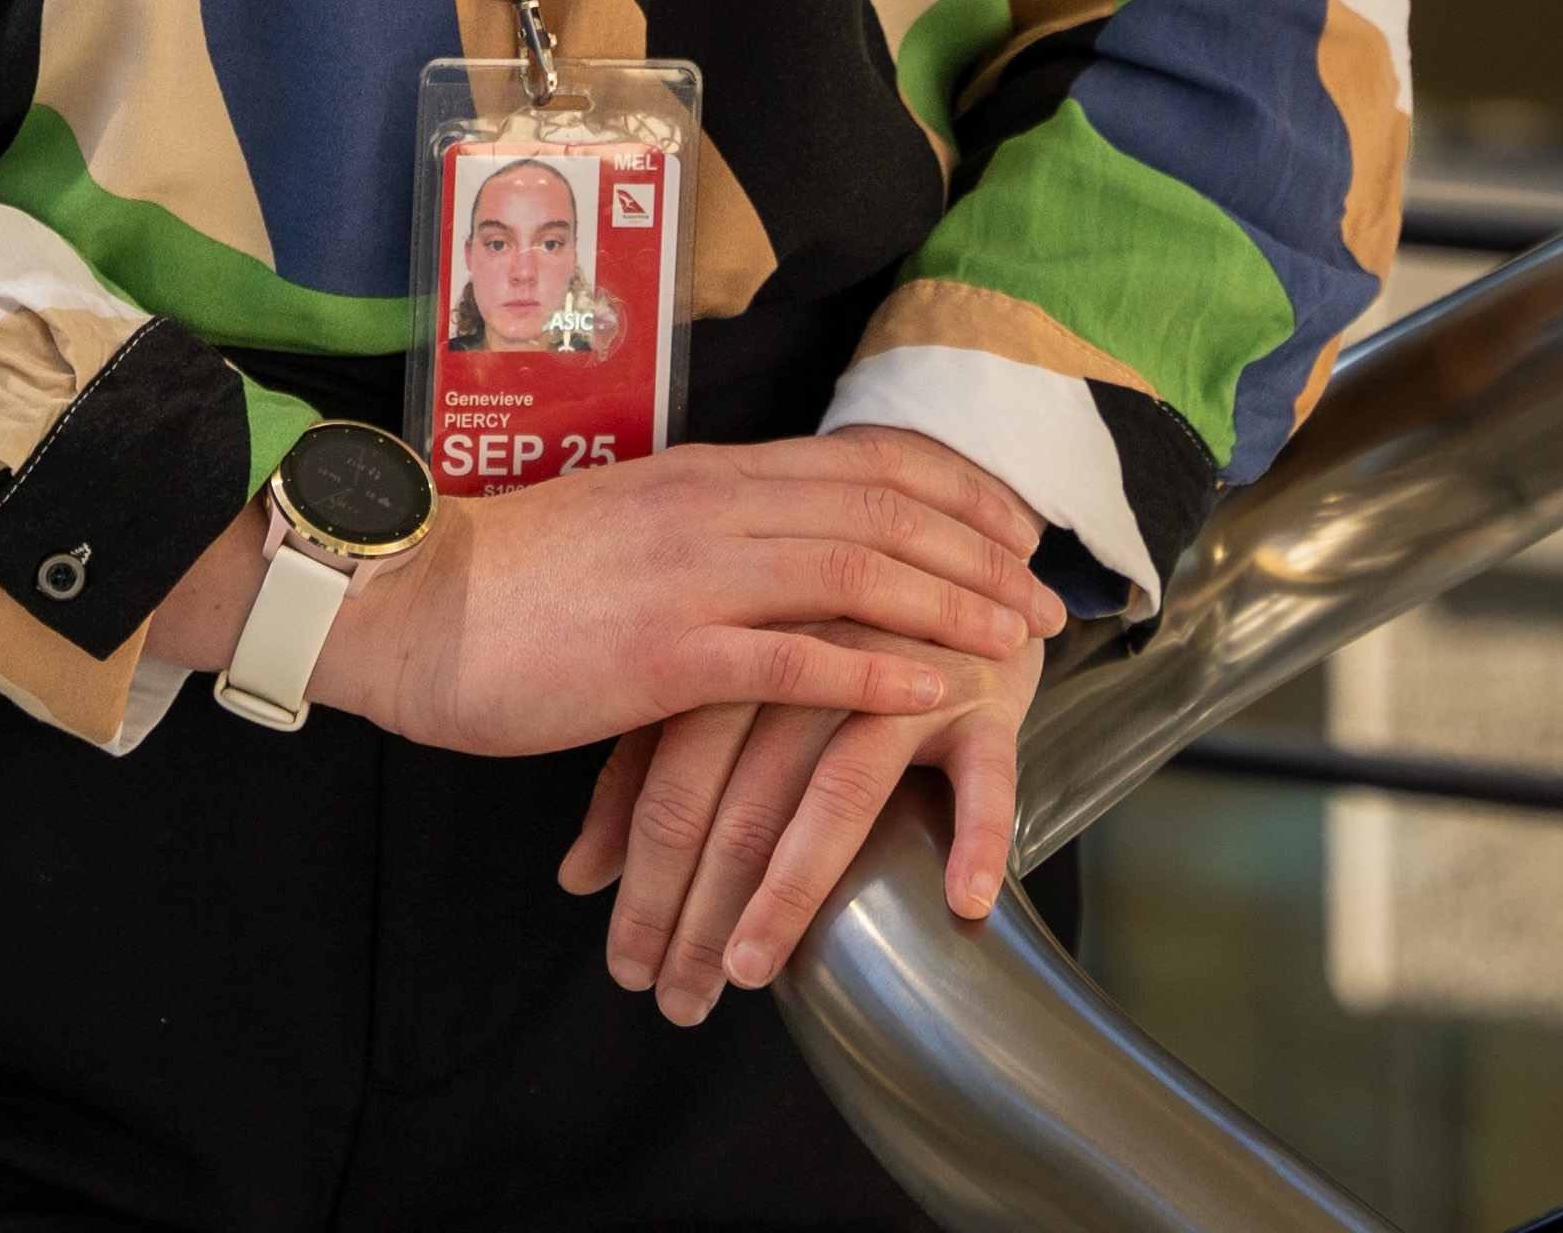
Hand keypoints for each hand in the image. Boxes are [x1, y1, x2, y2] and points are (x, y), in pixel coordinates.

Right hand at [153, 433, 1058, 758]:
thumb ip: (710, 526)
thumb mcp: (630, 522)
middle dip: (982, 552)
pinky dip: (874, 673)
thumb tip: (781, 540)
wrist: (411, 605)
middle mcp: (714, 508)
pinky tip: (930, 694)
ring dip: (952, 606)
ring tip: (1017, 642)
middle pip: (885, 510)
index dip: (958, 489)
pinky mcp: (664, 657)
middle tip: (1048, 596)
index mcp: (708, 472)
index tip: (1017, 522)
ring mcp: (692, 578)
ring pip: (858, 573)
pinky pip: (793, 659)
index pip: (866, 459)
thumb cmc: (515, 579)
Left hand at [563, 623, 1041, 1023]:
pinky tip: (962, 903)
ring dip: (793, 887)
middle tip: (681, 1003)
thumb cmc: (823, 640)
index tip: (628, 970)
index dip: (646, 882)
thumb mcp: (726, 692)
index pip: (674, 782)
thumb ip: (647, 770)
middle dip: (704, 911)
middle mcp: (810, 663)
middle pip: (744, 799)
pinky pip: (985, 773)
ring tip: (753, 971)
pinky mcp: (985, 696)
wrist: (955, 559)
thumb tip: (577, 878)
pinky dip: (978, 835)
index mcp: (736, 652)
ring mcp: (900, 678)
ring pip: (838, 790)